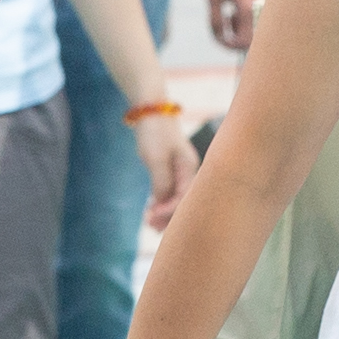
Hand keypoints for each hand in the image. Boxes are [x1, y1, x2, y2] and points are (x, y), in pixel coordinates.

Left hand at [135, 113, 197, 228]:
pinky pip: (169, 190)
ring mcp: (181, 170)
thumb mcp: (156, 158)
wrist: (151, 111)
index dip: (169, 211)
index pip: (184, 197)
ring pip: (175, 197)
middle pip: (182, 200)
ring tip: (149, 224)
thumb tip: (163, 203)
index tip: (152, 218)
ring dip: (163, 211)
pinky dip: (160, 202)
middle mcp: (189, 171)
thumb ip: (161, 182)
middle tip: (150, 228)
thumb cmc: (155, 132)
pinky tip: (150, 211)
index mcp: (190, 168)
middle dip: (168, 216)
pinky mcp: (172, 169)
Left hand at [205, 0, 269, 52]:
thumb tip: (221, 38)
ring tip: (231, 12)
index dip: (231, 46)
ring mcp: (271, 0)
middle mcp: (263, 5)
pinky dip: (250, 18)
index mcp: (247, 5)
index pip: (245, 42)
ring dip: (244, 27)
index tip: (222, 40)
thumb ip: (215, 19)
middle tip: (226, 22)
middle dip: (238, 36)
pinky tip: (240, 5)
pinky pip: (263, 16)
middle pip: (255, 38)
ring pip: (260, 28)